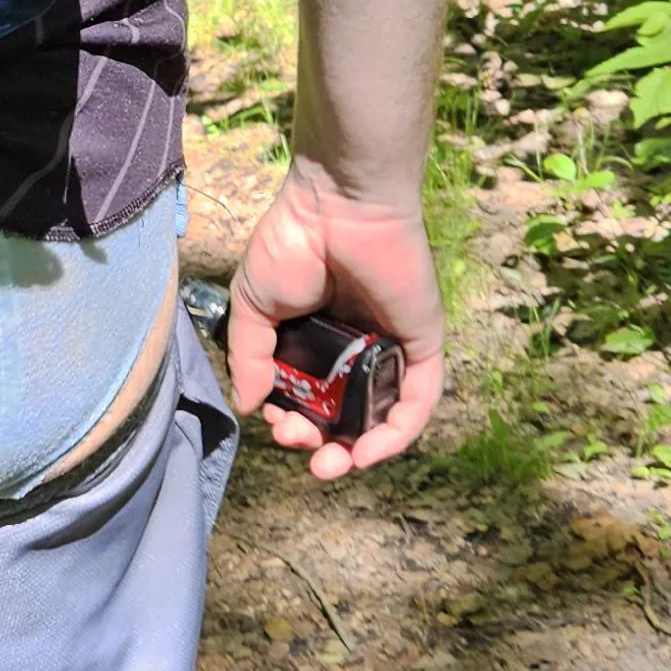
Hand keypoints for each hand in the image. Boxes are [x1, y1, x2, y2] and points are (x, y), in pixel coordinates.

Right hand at [223, 163, 444, 480]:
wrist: (338, 205)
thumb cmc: (293, 244)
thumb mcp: (253, 307)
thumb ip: (249, 358)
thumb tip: (248, 408)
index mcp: (317, 340)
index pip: (308, 399)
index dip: (292, 423)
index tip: (276, 426)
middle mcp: (356, 349)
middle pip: (344, 415)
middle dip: (321, 443)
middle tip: (302, 448)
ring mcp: (391, 349)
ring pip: (382, 416)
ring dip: (358, 450)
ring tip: (331, 466)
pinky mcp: (423, 345)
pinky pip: (417, 400)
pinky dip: (396, 433)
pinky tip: (366, 453)